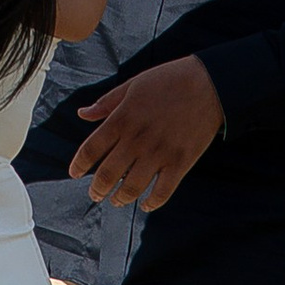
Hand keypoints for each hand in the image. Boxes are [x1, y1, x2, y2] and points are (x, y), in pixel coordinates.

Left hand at [70, 57, 223, 212]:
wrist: (210, 83)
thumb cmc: (169, 80)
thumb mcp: (133, 84)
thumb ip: (106, 102)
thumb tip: (82, 114)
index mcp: (122, 118)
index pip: (91, 149)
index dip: (79, 165)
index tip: (74, 174)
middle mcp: (137, 139)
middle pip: (107, 174)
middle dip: (97, 189)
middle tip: (95, 194)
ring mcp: (159, 153)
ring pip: (132, 187)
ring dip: (120, 198)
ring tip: (117, 200)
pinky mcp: (180, 162)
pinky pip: (162, 191)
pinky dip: (151, 203)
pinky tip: (145, 203)